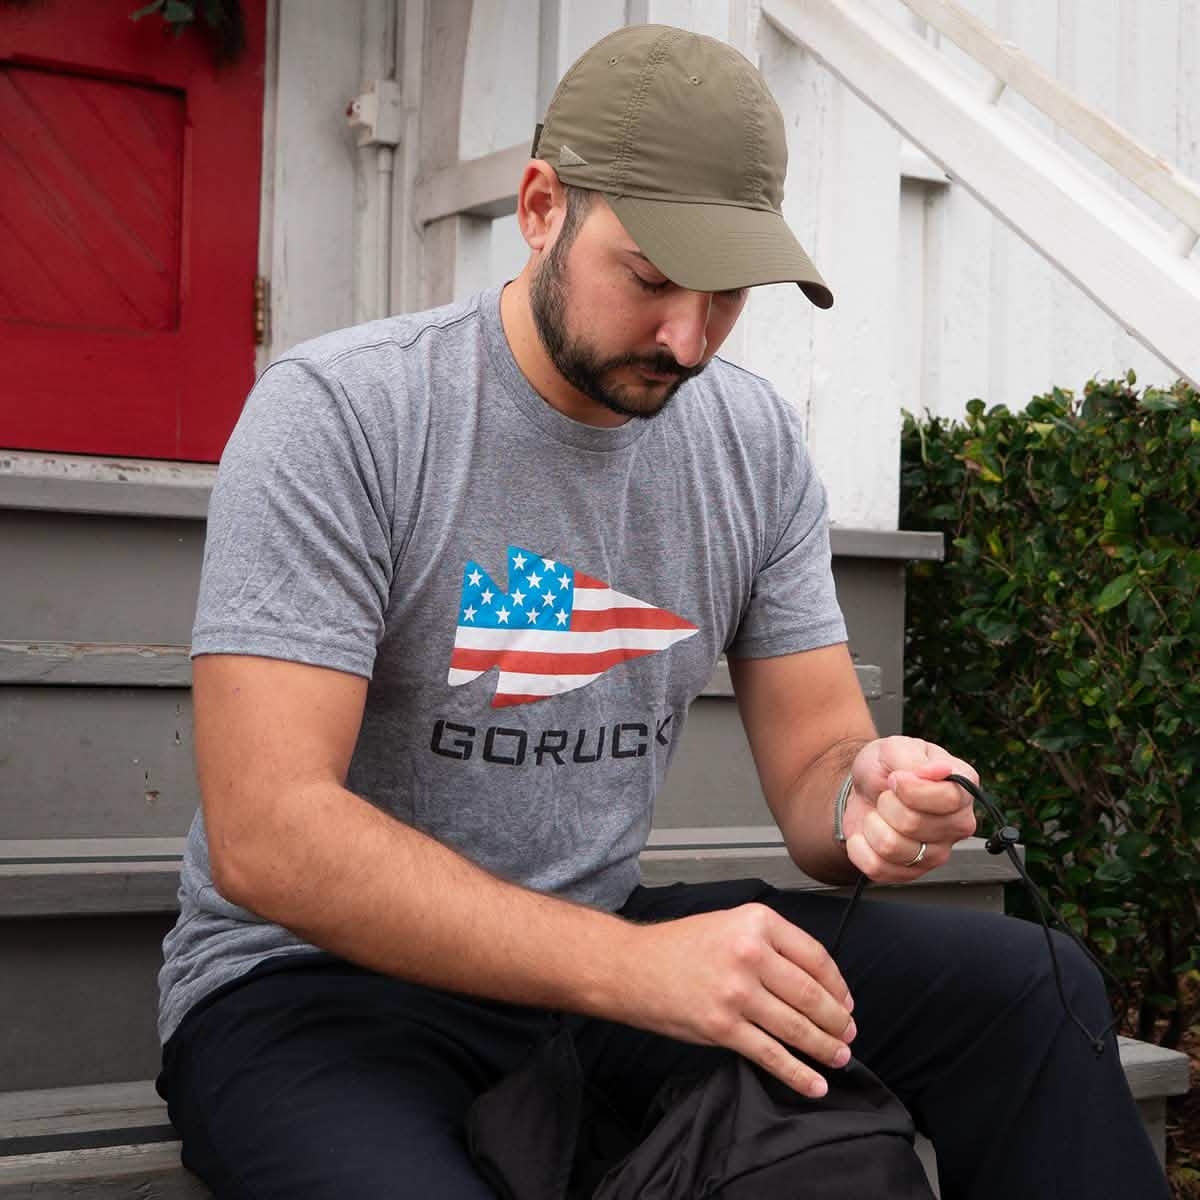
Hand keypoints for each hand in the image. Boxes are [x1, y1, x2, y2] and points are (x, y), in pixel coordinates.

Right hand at [625, 903, 855, 1096]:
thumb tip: (815, 979)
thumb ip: (770, 944)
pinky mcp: (722, 1027)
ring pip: (797, 1028)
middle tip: (849, 1034)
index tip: (846, 1002)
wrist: (632, 967)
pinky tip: (815, 1083)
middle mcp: (750, 954)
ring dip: (826, 1048)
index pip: (816, 958)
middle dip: (838, 1022)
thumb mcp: (729, 924)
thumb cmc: (679, 946)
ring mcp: (736, 992)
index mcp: (756, 923)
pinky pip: (771, 1055)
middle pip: (812, 995)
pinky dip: (798, 1074)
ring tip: (839, 1057)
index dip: (838, 986)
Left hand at [841, 736, 978, 882]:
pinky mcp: (910, 872)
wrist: (864, 788)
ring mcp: (937, 853)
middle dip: (886, 803)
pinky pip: (877, 868)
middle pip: (914, 824)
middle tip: (887, 795)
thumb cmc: (886, 768)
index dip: (911, 788)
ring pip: (893, 848)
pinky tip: (868, 834)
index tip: (895, 778)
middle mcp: (957, 824)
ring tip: (879, 814)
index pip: (949, 799)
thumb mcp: (894, 748)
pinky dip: (860, 847)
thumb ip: (913, 757)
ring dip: (872, 825)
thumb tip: (940, 770)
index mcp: (962, 788)